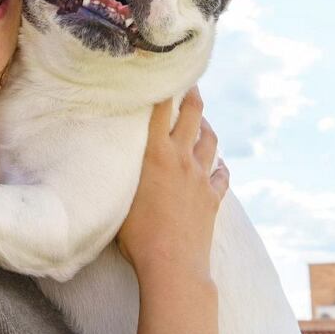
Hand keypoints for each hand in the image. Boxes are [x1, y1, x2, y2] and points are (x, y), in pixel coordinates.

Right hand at [117, 86, 228, 279]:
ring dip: (207, 128)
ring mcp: (201, 177)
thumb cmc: (136, 235)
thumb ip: (122, 171)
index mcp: (156, 153)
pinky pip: (222, 176)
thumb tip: (112, 157)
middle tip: (192, 83)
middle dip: (194, 95)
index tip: (165, 69)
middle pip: (194, 115)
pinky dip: (221, 167)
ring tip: (203, 122)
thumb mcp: (120, 195)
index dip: (165, 85)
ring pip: (211, 141)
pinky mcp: (213, 198)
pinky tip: (220, 165)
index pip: (161, 107)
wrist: (172, 264)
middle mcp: (181, 158)